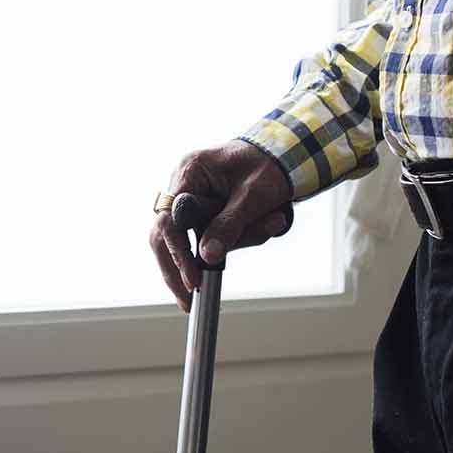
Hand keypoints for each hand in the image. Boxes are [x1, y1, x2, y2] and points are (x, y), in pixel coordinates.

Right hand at [149, 141, 292, 310]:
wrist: (285, 152)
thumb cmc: (270, 165)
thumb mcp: (253, 195)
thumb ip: (229, 225)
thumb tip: (207, 258)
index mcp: (189, 173)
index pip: (169, 221)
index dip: (177, 255)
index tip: (192, 281)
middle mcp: (183, 186)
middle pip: (166, 236)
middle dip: (180, 269)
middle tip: (188, 301)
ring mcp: (192, 199)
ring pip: (191, 239)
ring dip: (229, 244)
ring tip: (271, 223)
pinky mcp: (205, 210)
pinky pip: (209, 235)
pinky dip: (234, 240)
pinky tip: (267, 223)